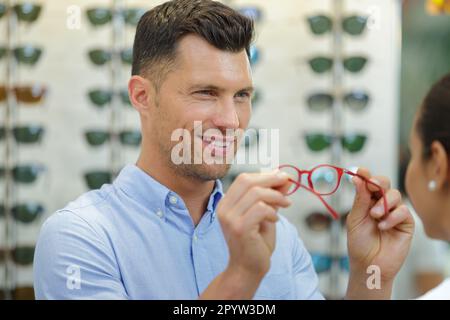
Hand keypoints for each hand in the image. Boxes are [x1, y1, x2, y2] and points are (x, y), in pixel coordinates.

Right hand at [219, 171, 291, 274]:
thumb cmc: (256, 243)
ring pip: (256, 193)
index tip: (282, 177)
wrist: (248, 269)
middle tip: (287, 182)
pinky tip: (275, 219)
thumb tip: (284, 177)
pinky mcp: (239, 228)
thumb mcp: (266, 214)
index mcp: (226, 203)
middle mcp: (224, 209)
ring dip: (276, 196)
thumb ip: (272, 196)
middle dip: (270, 179)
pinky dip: (272, 211)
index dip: (265, 174)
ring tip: (286, 204)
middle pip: (247, 181)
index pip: (243, 179)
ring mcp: (230, 218)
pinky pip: (260, 209)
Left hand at [346, 168, 413, 298]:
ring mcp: (394, 213)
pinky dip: (393, 216)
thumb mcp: (355, 220)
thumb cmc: (359, 243)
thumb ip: (359, 200)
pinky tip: (383, 226)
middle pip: (384, 183)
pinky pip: (404, 211)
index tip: (361, 171)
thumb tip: (357, 178)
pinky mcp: (406, 223)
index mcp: (366, 201)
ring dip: (384, 203)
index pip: (368, 183)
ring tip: (375, 216)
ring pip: (395, 195)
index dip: (365, 175)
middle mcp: (381, 204)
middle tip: (371, 185)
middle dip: (378, 182)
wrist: (369, 265)